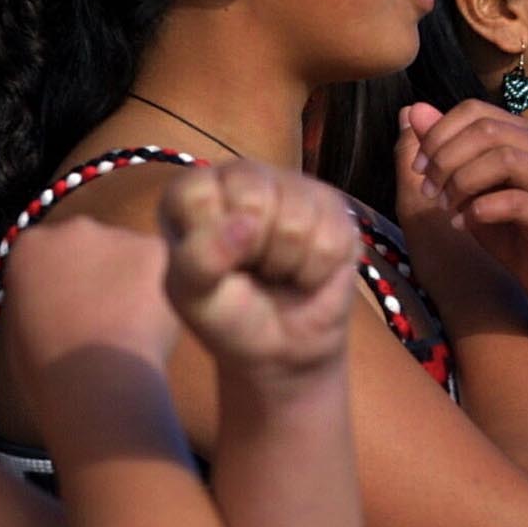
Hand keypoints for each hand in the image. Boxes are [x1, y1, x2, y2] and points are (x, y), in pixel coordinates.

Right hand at [4, 215, 180, 377]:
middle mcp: (70, 229)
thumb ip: (38, 301)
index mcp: (30, 247)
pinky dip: (164, 291)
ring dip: (134, 281)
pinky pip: (165, 268)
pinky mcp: (153, 249)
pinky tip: (153, 323)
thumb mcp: (21, 329)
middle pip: (92, 246)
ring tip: (134, 326)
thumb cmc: (49, 370)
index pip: (50, 252)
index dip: (65, 282)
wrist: (93, 379)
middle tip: (108, 317)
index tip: (74, 307)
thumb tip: (56, 304)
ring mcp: (115, 235)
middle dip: (100, 273)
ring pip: (132, 255)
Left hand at [160, 160, 355, 385]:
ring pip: (297, 219)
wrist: (282, 348)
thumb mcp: (193, 296)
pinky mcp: (334, 208)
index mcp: (196, 192)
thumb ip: (200, 258)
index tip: (212, 265)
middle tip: (251, 268)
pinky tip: (305, 273)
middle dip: (254, 250)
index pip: (196, 193)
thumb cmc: (228, 315)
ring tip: (277, 272)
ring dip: (287, 264)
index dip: (208, 240)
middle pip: (254, 196)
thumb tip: (246, 222)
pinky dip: (316, 270)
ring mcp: (293, 187)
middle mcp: (244, 178)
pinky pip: (331, 237)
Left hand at [397, 101, 527, 313]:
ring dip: (462, 183)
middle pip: (485, 130)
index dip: (438, 134)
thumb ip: (445, 149)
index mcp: (522, 133)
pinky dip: (480, 210)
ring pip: (503, 159)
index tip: (418, 167)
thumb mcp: (469, 185)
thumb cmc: (511, 227)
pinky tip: (463, 224)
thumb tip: (414, 111)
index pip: (474, 110)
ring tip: (445, 207)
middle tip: (428, 191)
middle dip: (445, 159)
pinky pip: (515, 201)